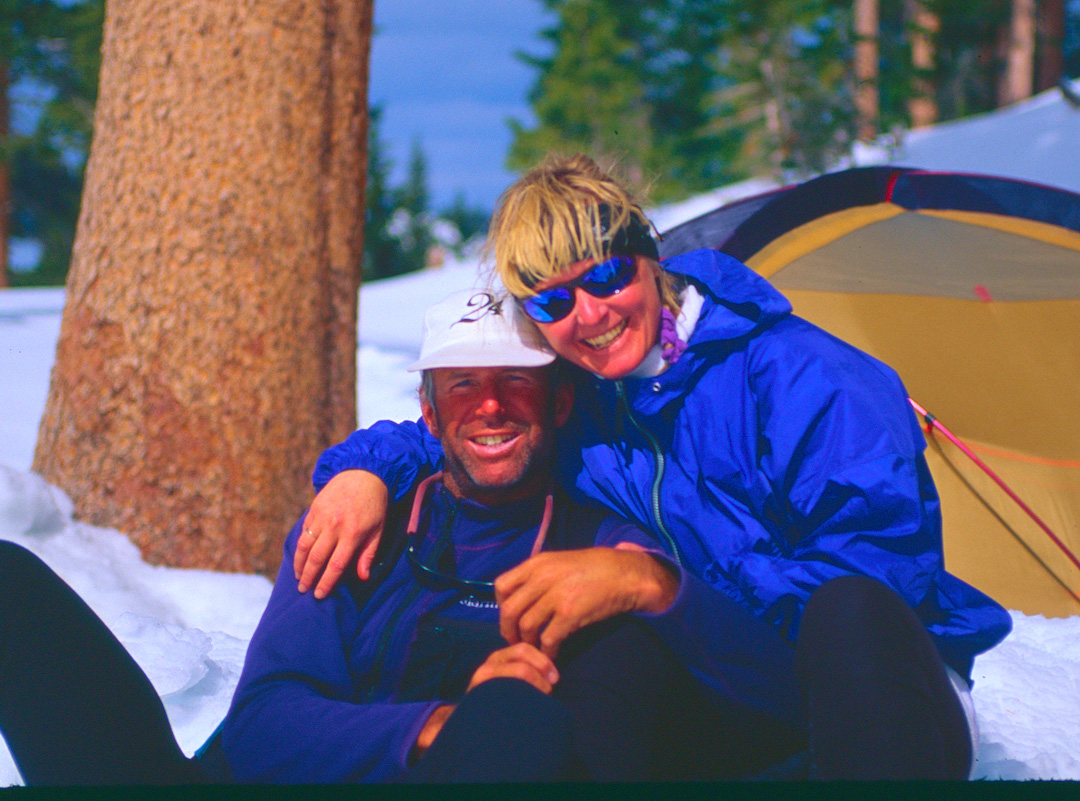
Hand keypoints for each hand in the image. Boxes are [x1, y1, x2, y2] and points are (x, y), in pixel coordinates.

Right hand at [293, 470, 388, 597]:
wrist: (364, 473)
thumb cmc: (375, 505)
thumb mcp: (379, 529)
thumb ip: (369, 553)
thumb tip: (363, 577)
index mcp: (353, 533)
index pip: (335, 565)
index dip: (326, 582)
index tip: (319, 595)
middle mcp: (334, 526)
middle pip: (316, 558)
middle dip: (308, 577)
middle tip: (303, 590)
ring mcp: (321, 517)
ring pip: (304, 546)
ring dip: (299, 564)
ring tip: (298, 576)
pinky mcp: (314, 509)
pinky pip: (304, 532)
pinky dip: (300, 546)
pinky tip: (300, 556)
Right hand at [412, 644, 557, 761]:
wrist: (469, 719)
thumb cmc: (498, 700)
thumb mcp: (508, 680)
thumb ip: (524, 671)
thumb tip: (552, 676)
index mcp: (500, 657)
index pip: (524, 648)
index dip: (544, 660)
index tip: (555, 678)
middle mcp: (491, 663)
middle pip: (522, 653)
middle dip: (542, 667)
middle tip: (552, 686)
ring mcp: (484, 676)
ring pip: (518, 670)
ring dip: (536, 683)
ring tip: (542, 698)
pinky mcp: (481, 691)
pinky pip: (508, 689)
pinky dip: (524, 697)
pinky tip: (528, 708)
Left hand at [495, 546, 678, 658]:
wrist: (624, 574)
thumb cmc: (592, 569)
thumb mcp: (558, 562)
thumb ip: (537, 576)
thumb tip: (519, 597)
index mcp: (537, 564)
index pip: (501, 586)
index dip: (501, 606)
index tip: (510, 617)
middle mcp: (543, 578)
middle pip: (510, 610)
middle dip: (508, 631)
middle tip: (516, 641)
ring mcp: (556, 596)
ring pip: (526, 626)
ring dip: (527, 643)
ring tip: (535, 648)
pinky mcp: (570, 614)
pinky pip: (548, 639)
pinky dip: (546, 651)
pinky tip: (552, 654)